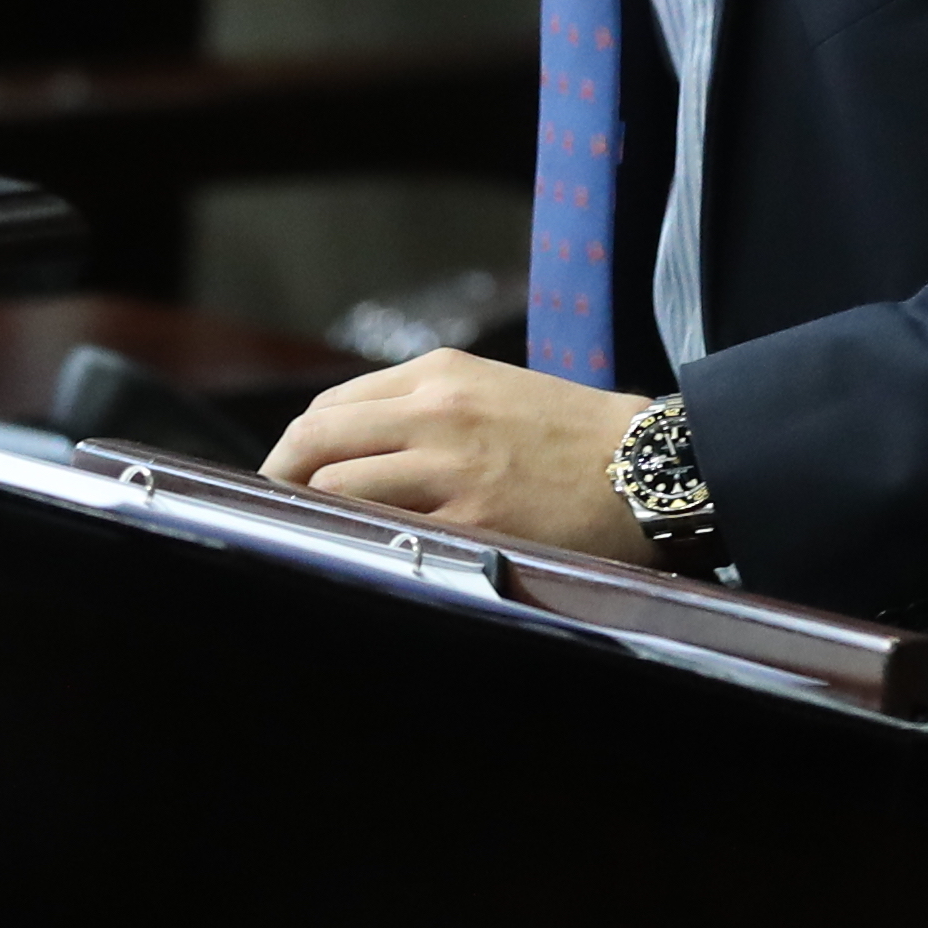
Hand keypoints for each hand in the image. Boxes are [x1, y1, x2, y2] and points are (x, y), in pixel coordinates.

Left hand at [260, 350, 654, 561]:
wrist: (649, 467)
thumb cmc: (574, 434)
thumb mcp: (493, 389)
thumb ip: (427, 406)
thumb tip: (359, 446)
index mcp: (440, 373)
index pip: (331, 405)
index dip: (298, 446)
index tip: (291, 474)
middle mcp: (435, 411)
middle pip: (315, 437)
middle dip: (282, 475)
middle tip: (279, 509)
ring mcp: (450, 467)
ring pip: (335, 483)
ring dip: (312, 511)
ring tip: (314, 536)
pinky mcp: (471, 520)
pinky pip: (384, 528)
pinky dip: (358, 540)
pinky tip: (359, 554)